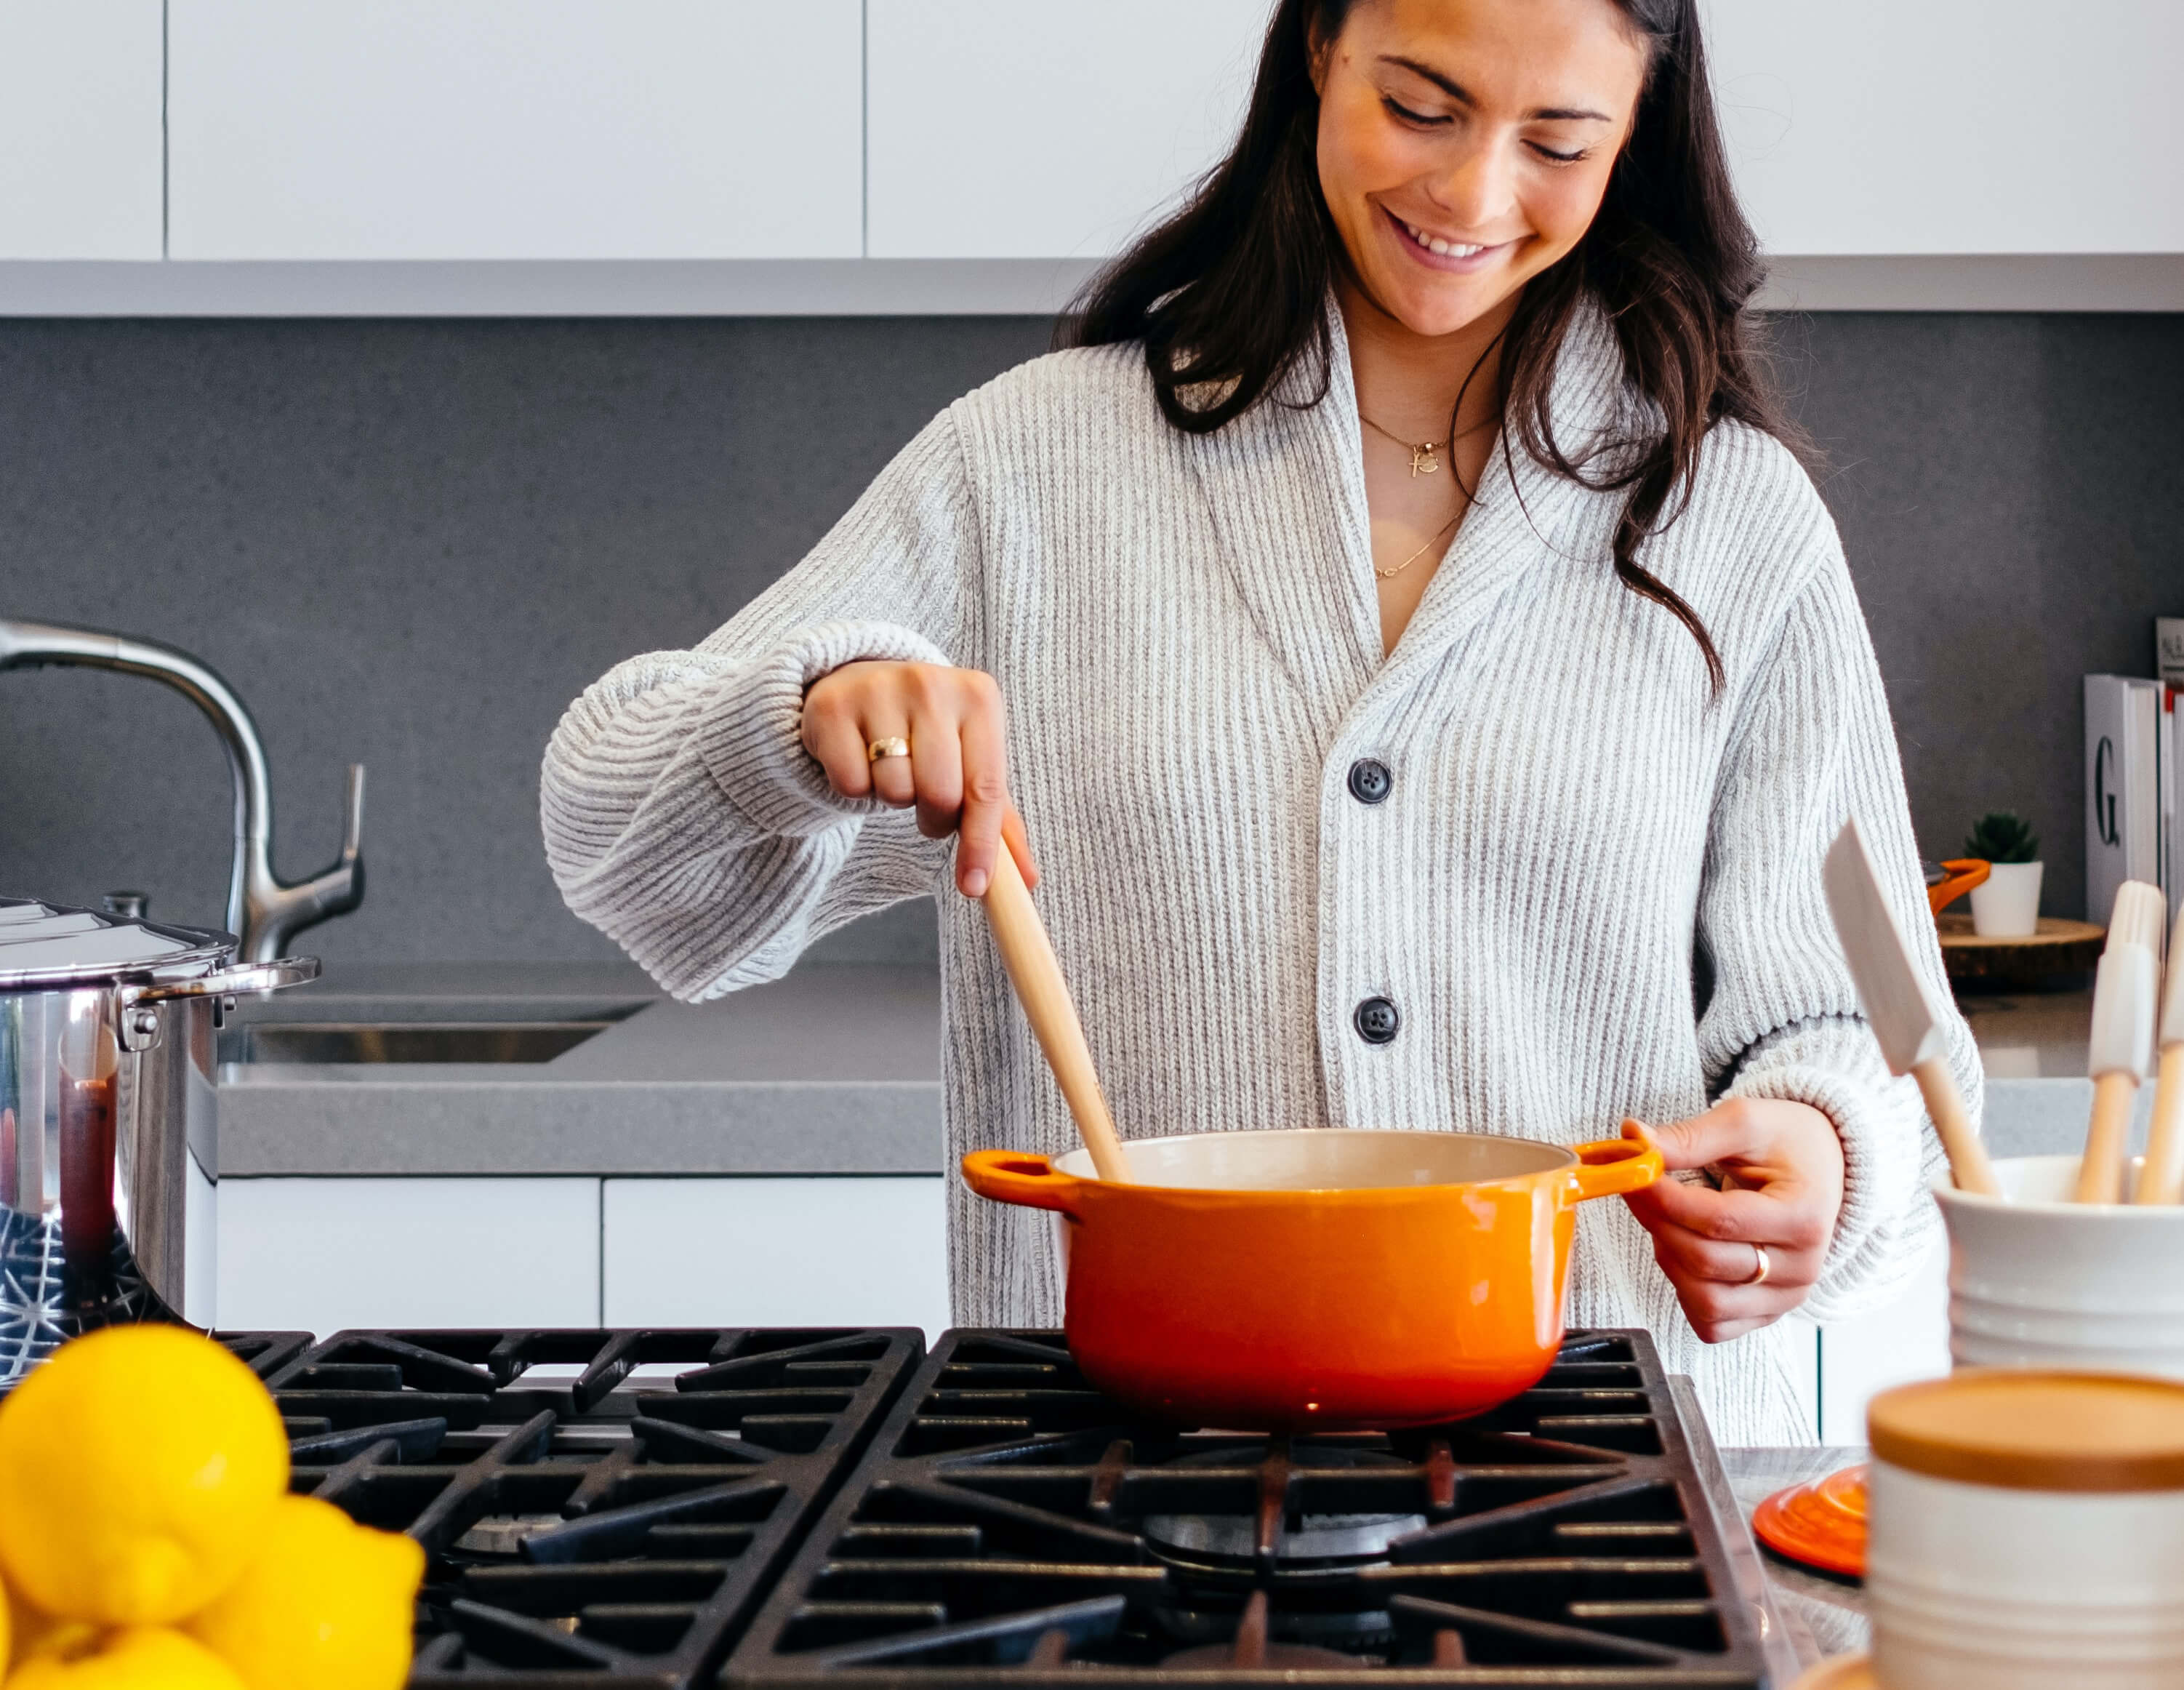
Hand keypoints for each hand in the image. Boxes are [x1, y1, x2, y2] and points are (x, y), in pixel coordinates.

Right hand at [801, 660, 1036, 898]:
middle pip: (940, 794)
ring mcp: (879, 689)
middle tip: (925, 806)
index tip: (973, 887)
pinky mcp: (833, 706)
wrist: (861, 683)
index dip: (981, 844)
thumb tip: (1027, 878)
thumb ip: (998, 817)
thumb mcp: (970, 758)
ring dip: (893, 798)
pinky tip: (860, 759)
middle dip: (933, 818)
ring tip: (891, 770)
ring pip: (894, 790)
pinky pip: (850, 783)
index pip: (986, 787)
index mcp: (979, 696)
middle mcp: (931, 685)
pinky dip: (855, 788)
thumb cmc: (927, 731)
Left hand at [1618, 1099, 1844, 1342]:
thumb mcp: (1744, 1122)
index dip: (1665, 1200)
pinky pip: (1712, 1324)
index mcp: (1805, 1217)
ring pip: (1705, 1301)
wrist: (1820, 1168)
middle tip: (1637, 1189)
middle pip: (1706, 1262)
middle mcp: (1803, 1268)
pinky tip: (1683, 1253)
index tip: (1634, 1174)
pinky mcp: (1766, 1314)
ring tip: (1666, 1219)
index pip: (1719, 1221)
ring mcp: (1786, 1298)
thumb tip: (1634, 1140)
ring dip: (1668, 1258)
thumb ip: (1689, 1137)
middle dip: (1658, 1223)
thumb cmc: (1786, 1143)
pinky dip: (1684, 1292)